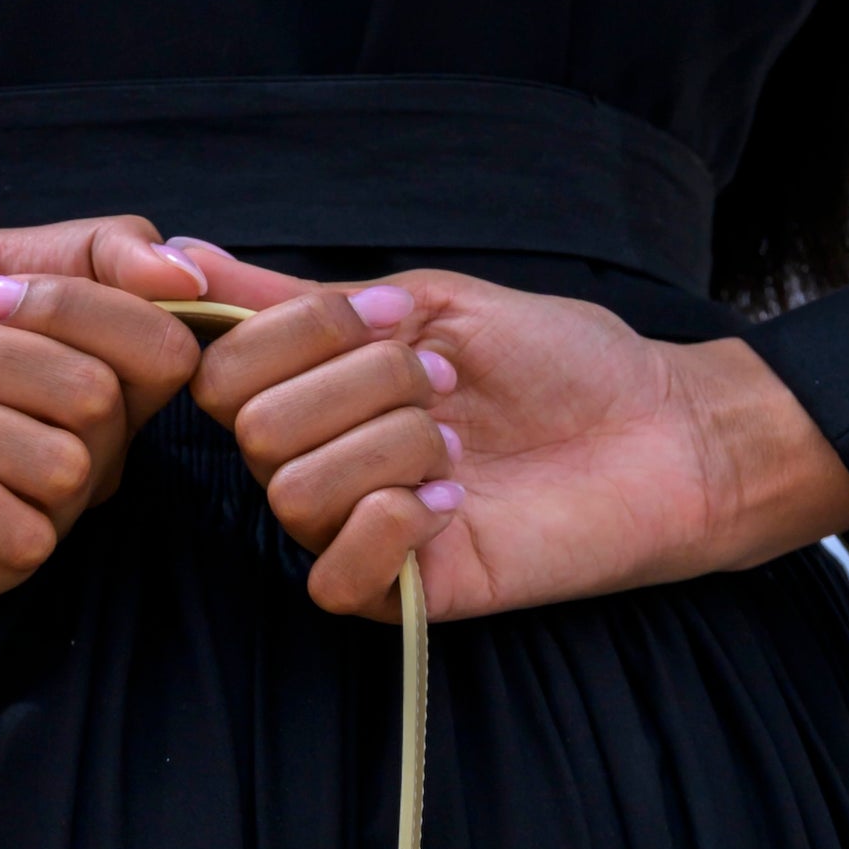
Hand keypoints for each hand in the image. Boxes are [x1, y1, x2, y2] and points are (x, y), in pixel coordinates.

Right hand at [182, 252, 848, 622]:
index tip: (400, 324)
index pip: (226, 372)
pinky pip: (332, 576)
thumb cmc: (562, 365)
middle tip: (447, 388)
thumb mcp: (430, 303)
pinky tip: (454, 504)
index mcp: (318, 395)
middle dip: (360, 386)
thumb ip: (307, 298)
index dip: (300, 336)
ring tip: (461, 446)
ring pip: (293, 493)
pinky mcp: (401, 595)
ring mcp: (357, 534)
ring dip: (389, 445)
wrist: (661, 433)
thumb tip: (186, 253)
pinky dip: (388, 527)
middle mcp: (323, 465)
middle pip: (255, 430)